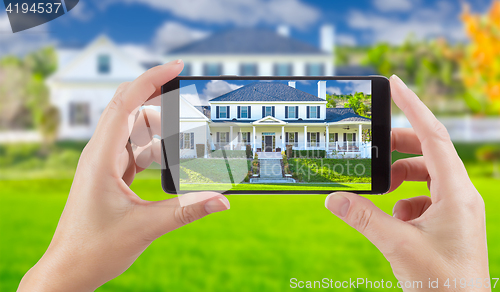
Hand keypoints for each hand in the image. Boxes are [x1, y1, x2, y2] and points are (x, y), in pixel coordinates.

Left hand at [17, 60, 229, 291]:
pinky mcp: (110, 174)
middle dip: (161, 101)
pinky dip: (155, 148)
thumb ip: (187, 210)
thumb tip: (222, 200)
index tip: (175, 67)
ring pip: (134, 130)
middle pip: (130, 110)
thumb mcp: (146, 227)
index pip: (125, 105)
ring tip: (188, 135)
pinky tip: (172, 155)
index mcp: (101, 158)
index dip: (150, 80)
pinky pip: (134, 150)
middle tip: (192, 102)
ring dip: (161, 128)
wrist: (69, 270)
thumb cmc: (95, 249)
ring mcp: (104, 163)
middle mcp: (100, 154)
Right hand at [325, 75, 488, 290]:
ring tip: (380, 191)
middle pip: (428, 152)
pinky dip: (404, 200)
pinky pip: (424, 196)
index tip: (395, 83)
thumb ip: (362, 216)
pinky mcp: (448, 221)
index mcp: (456, 192)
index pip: (434, 136)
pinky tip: (394, 219)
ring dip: (399, 177)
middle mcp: (460, 195)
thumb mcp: (397, 244)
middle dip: (397, 147)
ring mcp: (456, 208)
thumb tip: (333, 198)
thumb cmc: (442, 283)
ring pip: (425, 175)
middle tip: (372, 146)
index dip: (413, 106)